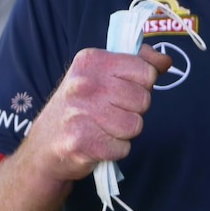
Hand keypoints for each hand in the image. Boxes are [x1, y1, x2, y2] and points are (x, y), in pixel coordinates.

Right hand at [22, 44, 171, 183]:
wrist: (43, 147)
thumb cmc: (81, 107)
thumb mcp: (104, 75)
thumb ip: (139, 63)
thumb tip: (166, 61)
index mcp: (92, 60)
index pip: (146, 71)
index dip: (142, 85)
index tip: (122, 90)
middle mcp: (83, 83)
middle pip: (143, 99)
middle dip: (133, 110)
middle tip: (109, 112)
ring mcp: (79, 113)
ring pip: (135, 125)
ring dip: (124, 132)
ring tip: (103, 128)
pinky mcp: (80, 142)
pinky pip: (123, 148)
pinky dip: (115, 150)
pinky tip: (97, 143)